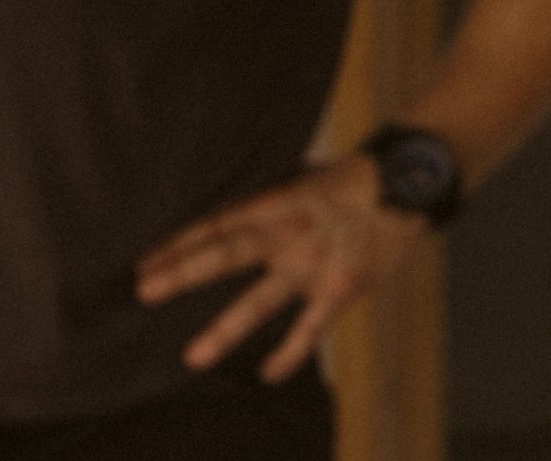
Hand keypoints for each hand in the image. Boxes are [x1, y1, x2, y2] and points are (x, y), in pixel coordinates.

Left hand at [135, 155, 429, 381]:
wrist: (405, 188)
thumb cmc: (347, 181)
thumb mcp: (299, 177)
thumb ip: (264, 200)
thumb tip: (225, 214)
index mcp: (272, 202)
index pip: (215, 224)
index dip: (178, 242)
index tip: (144, 261)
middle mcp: (286, 233)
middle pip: (225, 254)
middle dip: (182, 273)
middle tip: (144, 291)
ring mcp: (313, 265)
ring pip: (260, 301)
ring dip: (224, 329)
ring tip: (192, 357)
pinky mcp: (341, 290)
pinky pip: (311, 328)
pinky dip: (290, 353)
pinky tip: (267, 374)